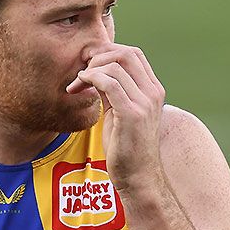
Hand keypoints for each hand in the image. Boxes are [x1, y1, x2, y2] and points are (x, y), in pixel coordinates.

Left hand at [66, 44, 167, 194]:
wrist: (137, 176)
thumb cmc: (126, 147)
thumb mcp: (120, 112)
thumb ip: (114, 92)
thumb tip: (96, 73)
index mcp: (153, 90)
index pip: (133, 54)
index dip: (107, 53)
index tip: (87, 67)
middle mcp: (153, 92)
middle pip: (125, 54)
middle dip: (98, 57)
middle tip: (80, 72)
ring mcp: (145, 103)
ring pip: (115, 66)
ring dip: (89, 70)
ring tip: (75, 85)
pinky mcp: (132, 114)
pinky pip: (109, 83)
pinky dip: (90, 79)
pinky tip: (78, 88)